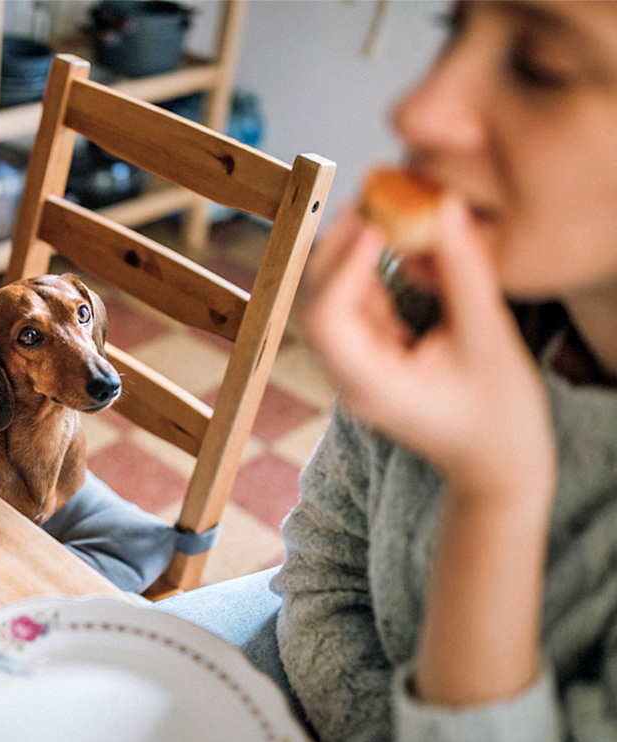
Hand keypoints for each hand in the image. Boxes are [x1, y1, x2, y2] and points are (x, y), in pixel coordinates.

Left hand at [300, 195, 555, 506]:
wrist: (497, 466)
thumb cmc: (498, 418)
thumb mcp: (488, 341)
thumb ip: (464, 274)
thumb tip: (444, 209)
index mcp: (369, 385)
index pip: (327, 319)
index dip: (342, 265)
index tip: (373, 222)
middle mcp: (349, 376)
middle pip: (318, 304)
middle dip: (338, 248)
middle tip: (369, 199)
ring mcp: (356, 366)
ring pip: (334, 299)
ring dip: (351, 253)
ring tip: (379, 206)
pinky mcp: (371, 355)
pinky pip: (358, 305)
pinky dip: (370, 270)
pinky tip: (388, 236)